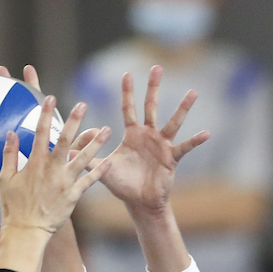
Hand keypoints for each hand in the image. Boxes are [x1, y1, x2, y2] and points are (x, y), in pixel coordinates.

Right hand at [0, 96, 109, 236]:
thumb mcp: (5, 179)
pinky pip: (89, 182)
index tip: (50, 97)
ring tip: (107, 130)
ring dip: (96, 143)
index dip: (45, 113)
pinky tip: (110, 162)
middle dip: (74, 121)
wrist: (27, 231)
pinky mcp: (73, 197)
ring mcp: (64, 183)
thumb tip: (11, 133)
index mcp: (35, 163)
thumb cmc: (14, 207)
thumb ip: (9, 155)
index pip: (40, 133)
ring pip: (83, 159)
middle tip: (83, 104)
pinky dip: (99, 172)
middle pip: (65, 140)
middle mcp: (52, 170)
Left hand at [101, 66, 208, 215]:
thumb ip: (87, 158)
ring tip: (193, 93)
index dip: (128, 92)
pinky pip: (184, 147)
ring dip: (182, 108)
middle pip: (151, 107)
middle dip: (153, 88)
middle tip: (157, 67)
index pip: (128, 109)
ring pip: (172, 122)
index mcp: (132, 134)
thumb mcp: (103, 170)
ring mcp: (162, 145)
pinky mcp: (171, 158)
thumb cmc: (123, 185)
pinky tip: (205, 133)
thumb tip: (67, 150)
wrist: (139, 202)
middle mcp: (148, 135)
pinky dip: (194, 141)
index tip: (127, 73)